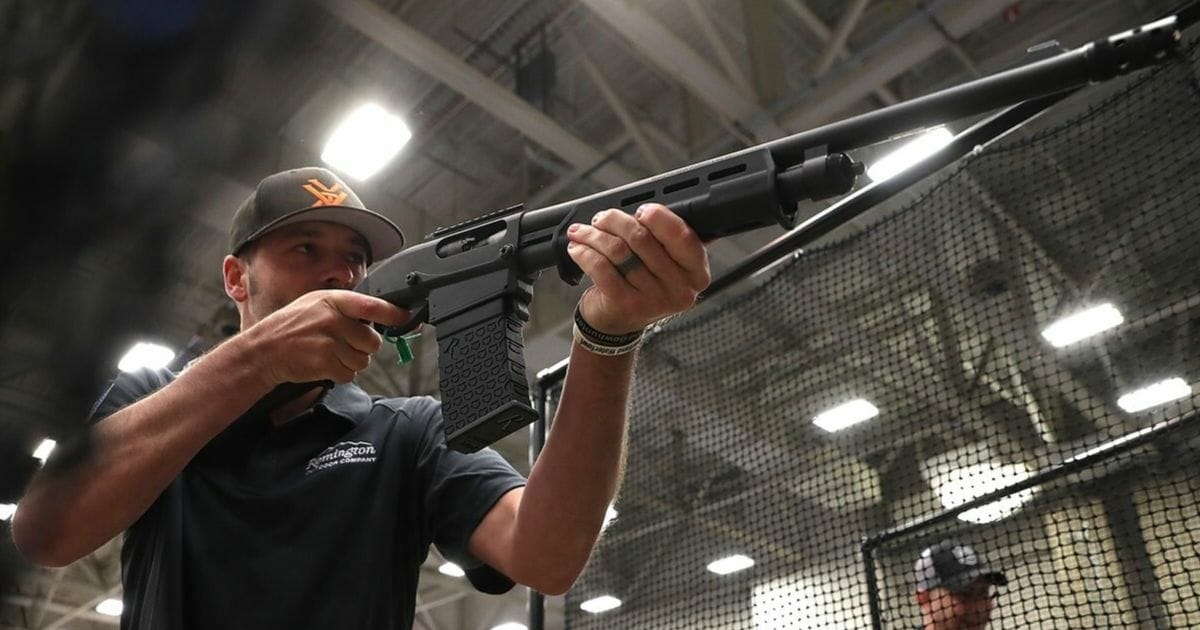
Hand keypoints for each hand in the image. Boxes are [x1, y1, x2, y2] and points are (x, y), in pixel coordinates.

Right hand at [243, 290, 408, 386]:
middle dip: (362, 347)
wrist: (263, 350)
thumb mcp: (315, 304)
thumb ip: (345, 307)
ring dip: (350, 362)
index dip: (392, 313)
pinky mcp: (325, 363)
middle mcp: (332, 319)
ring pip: (362, 360)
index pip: (371, 305)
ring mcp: (329, 342)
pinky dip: (340, 373)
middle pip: (372, 341)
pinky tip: (324, 364)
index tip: (405, 316)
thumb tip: (378, 315)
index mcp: (332, 300)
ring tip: (329, 353)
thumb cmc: (291, 327)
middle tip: (343, 345)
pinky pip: (349, 374)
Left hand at [565, 203, 709, 334]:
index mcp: (697, 273)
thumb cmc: (643, 285)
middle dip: (615, 221)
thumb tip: (652, 207)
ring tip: (583, 231)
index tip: (640, 211)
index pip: (682, 236)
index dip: (659, 217)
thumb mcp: (666, 264)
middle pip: (643, 239)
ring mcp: (653, 300)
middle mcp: (680, 289)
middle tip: (602, 218)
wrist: (618, 323)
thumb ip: (667, 238)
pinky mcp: (626, 305)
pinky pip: (601, 267)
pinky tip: (577, 248)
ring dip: (594, 235)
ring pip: (619, 251)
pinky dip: (585, 253)